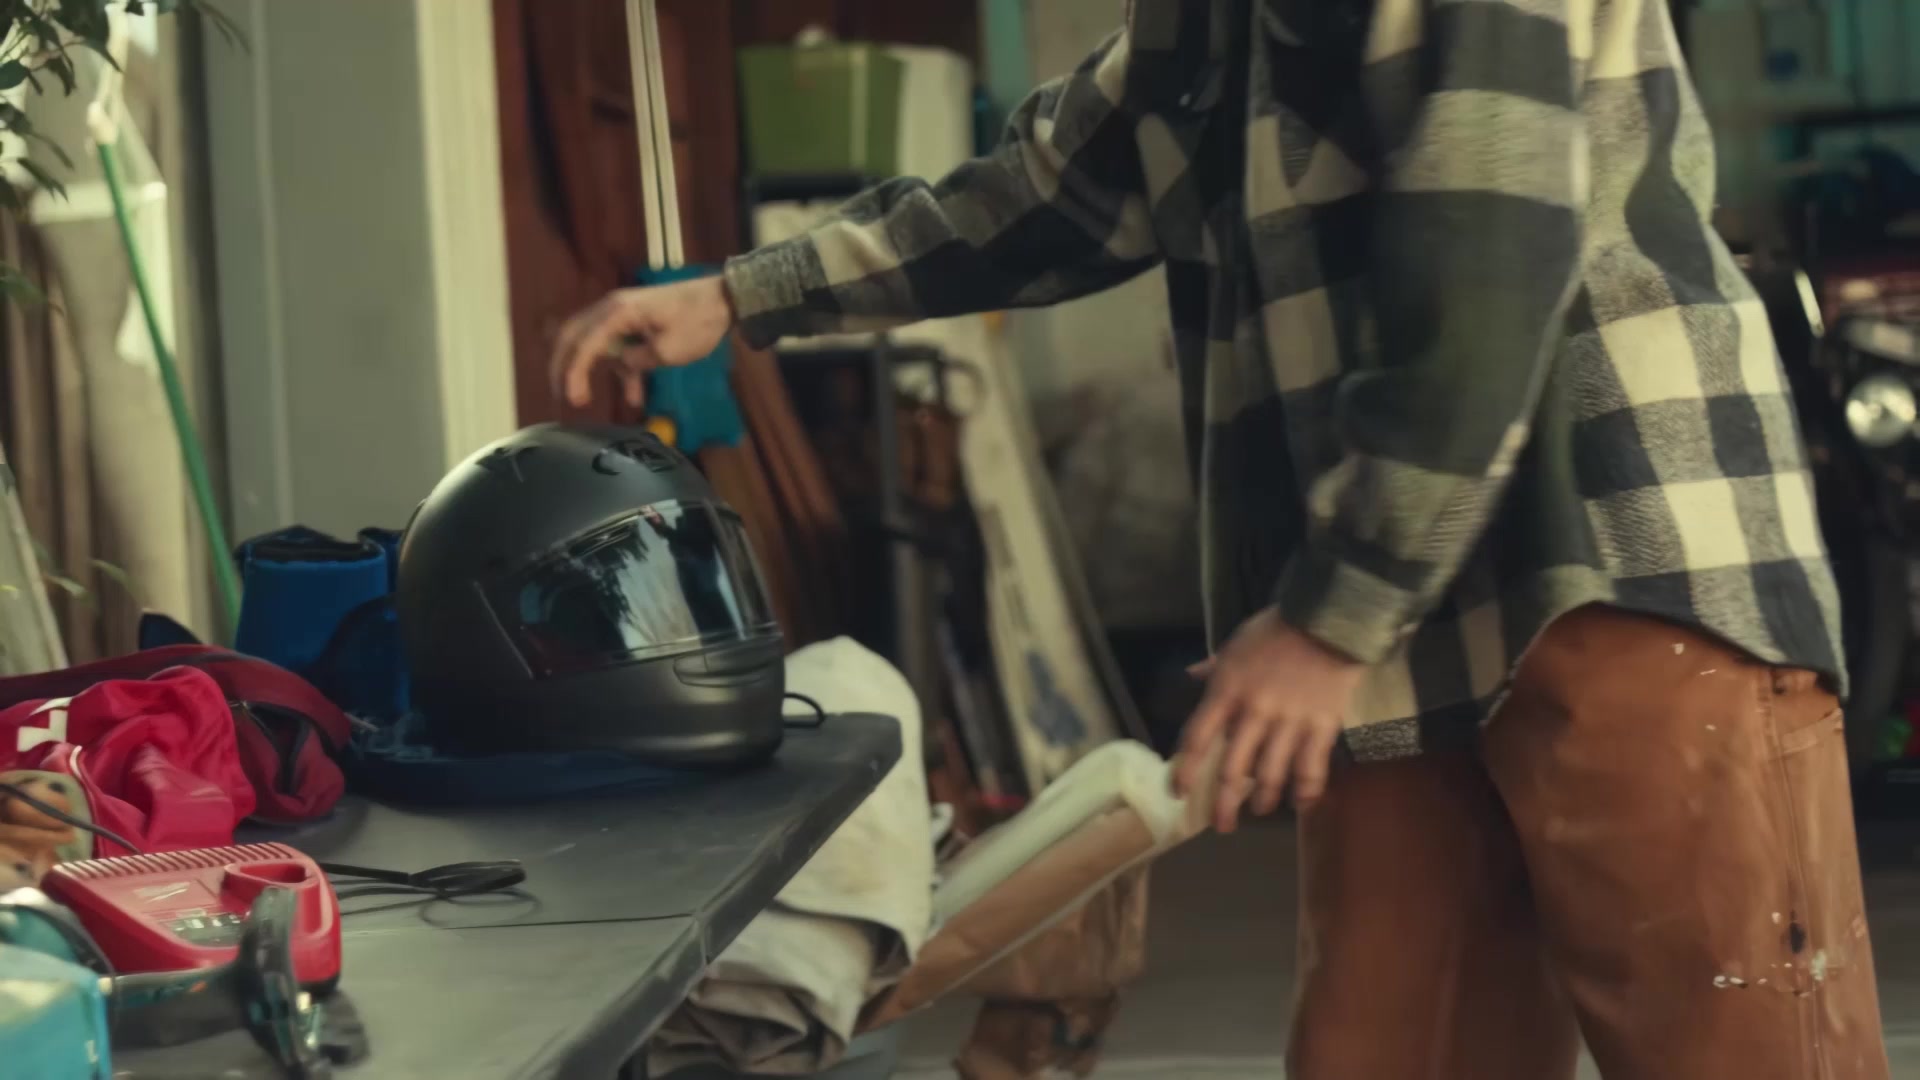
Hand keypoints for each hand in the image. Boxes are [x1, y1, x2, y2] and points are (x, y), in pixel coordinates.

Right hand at [548, 276, 735, 407]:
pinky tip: (634, 397)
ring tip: (585, 399)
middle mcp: (612, 309)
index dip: (573, 373)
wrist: (723, 299)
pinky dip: (621, 370)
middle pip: (575, 336)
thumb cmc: (698, 322)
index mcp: (618, 313)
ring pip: (595, 343)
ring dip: (592, 371)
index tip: (572, 399)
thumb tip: (623, 366)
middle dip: (564, 366)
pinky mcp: (635, 322)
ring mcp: (623, 314)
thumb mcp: (669, 351)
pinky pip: (618, 346)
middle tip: (560, 394)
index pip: (584, 344)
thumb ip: (638, 361)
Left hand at [1172, 608, 1363, 832]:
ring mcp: (1289, 723)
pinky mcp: (1322, 727)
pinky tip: (1300, 805)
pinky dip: (1305, 793)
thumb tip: (1191, 675)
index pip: (1197, 739)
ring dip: (1263, 800)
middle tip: (1221, 825)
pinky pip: (1311, 769)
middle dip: (1224, 804)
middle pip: (1232, 770)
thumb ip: (1213, 668)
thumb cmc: (1275, 630)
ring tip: (1259, 809)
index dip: (1184, 771)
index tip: (1178, 792)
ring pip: (1271, 776)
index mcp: (1226, 692)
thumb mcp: (1234, 645)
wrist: (1327, 620)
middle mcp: (1253, 713)